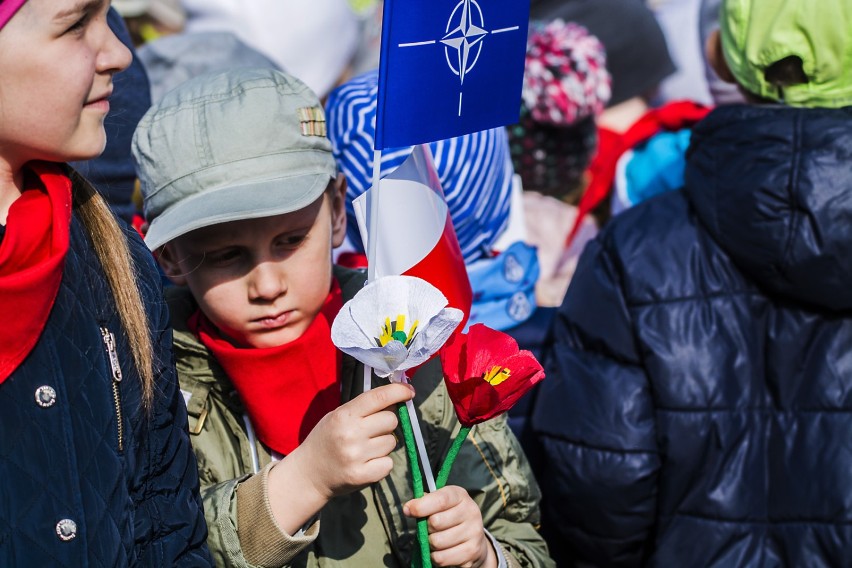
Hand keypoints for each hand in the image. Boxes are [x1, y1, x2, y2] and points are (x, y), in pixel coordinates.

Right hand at [288, 381, 413, 497]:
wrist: (309, 474)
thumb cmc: (326, 440)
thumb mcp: (337, 416)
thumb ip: (363, 408)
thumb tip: (396, 401)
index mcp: (344, 416)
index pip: (379, 397)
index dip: (399, 391)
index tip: (409, 391)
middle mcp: (351, 434)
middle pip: (391, 420)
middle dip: (386, 423)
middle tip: (372, 430)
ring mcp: (357, 456)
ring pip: (392, 442)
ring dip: (384, 444)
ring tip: (365, 449)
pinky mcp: (363, 476)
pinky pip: (389, 463)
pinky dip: (382, 463)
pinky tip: (367, 463)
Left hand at [403, 485, 497, 567]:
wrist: (474, 539)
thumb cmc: (450, 518)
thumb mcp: (440, 504)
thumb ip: (424, 503)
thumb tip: (408, 509)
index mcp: (460, 496)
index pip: (441, 500)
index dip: (421, 506)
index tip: (408, 511)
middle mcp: (471, 512)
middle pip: (435, 522)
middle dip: (427, 528)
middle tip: (431, 529)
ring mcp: (474, 533)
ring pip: (437, 542)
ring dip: (431, 544)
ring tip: (437, 540)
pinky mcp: (472, 552)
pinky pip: (442, 558)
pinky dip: (436, 557)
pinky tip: (443, 551)